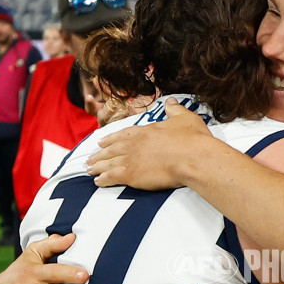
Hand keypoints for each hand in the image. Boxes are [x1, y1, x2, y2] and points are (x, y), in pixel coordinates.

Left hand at [86, 98, 211, 189]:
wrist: (194, 158)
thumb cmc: (193, 139)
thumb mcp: (185, 118)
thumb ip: (175, 110)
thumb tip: (171, 101)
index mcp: (145, 131)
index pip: (123, 134)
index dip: (111, 139)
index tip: (102, 142)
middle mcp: (134, 144)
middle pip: (112, 149)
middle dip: (100, 154)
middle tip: (90, 158)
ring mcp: (131, 159)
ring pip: (108, 163)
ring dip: (97, 166)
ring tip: (89, 170)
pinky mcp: (131, 175)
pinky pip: (111, 177)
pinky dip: (103, 179)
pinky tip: (97, 182)